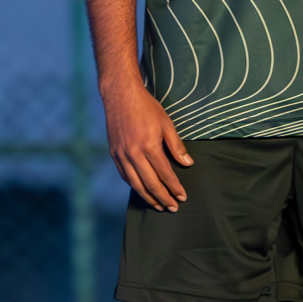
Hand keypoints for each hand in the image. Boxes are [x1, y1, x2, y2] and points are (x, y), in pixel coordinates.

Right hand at [103, 77, 192, 210]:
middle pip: (150, 183)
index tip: (182, 197)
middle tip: (173, 207)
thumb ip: (176, 146)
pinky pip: (124, 175)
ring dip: (148, 197)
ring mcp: (121, 154)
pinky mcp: (114, 153)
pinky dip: (134, 185)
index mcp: (149, 146)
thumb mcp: (166, 123)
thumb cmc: (146, 107)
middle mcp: (133, 153)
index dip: (175, 187)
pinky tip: (142, 190)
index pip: (165, 174)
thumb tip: (188, 164)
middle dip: (163, 198)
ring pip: (135, 183)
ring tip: (158, 206)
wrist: (120, 94)